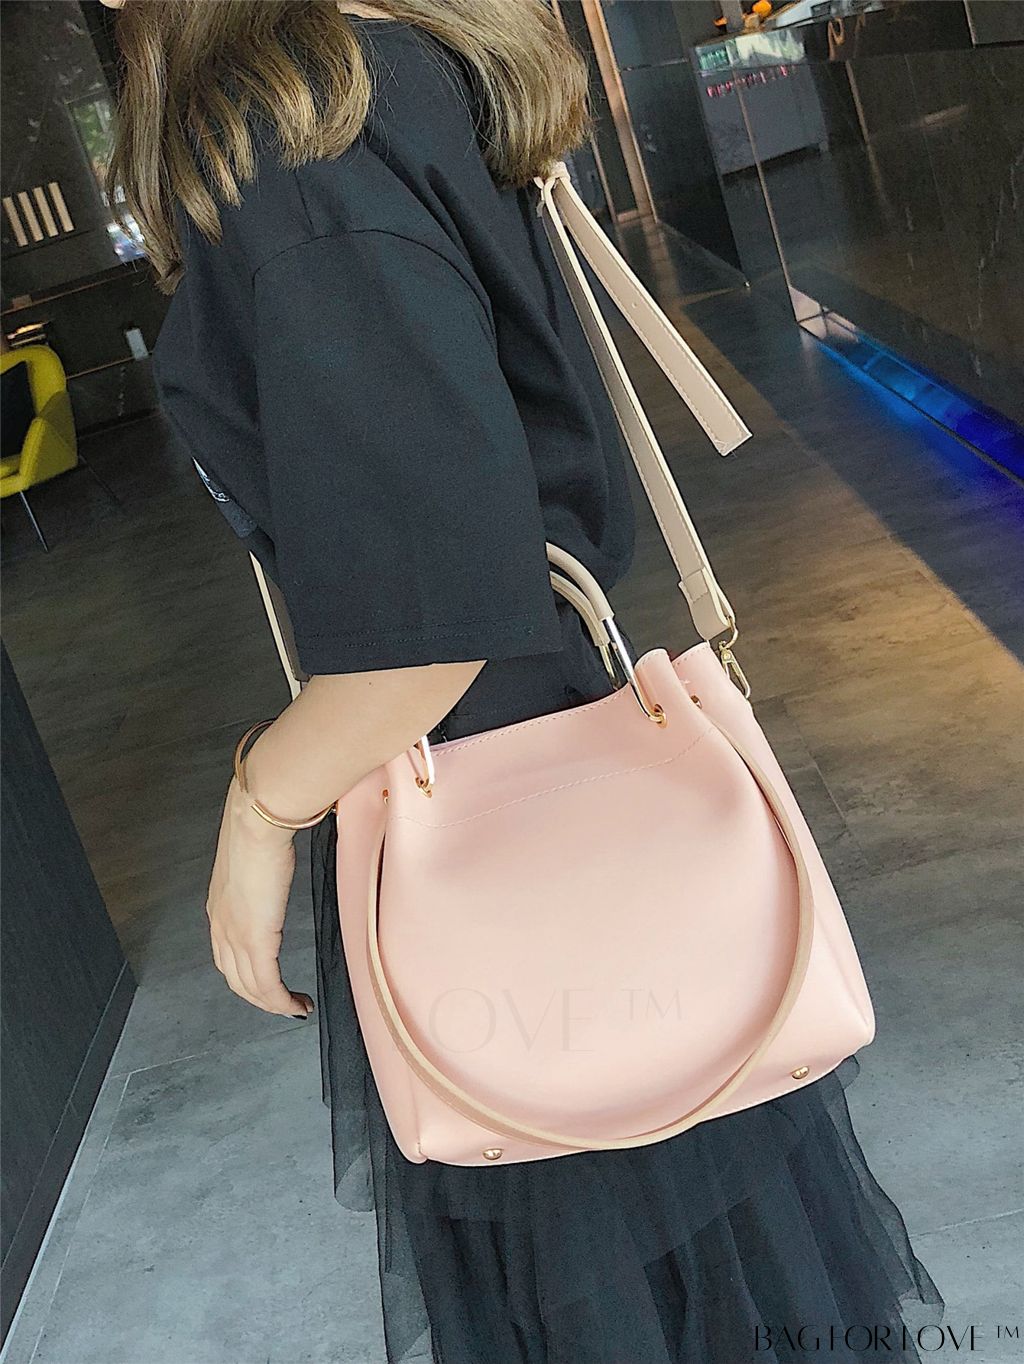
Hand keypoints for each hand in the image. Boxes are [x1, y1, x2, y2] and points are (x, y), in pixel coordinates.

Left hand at [205, 775, 313, 1018]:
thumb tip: (274, 865)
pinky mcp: (256, 939)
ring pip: (250, 987)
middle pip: (236, 979)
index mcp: (220, 908)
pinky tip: (296, 1005)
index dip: (246, 976)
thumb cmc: (258, 828)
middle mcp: (221, 927)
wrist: (257, 821)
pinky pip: (267, 984)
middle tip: (284, 1005)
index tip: (268, 983)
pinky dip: (281, 1001)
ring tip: (295, 1009)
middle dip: (259, 998)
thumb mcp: (254, 857)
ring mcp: (236, 936)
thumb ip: (260, 872)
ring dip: (272, 1004)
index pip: (227, 956)